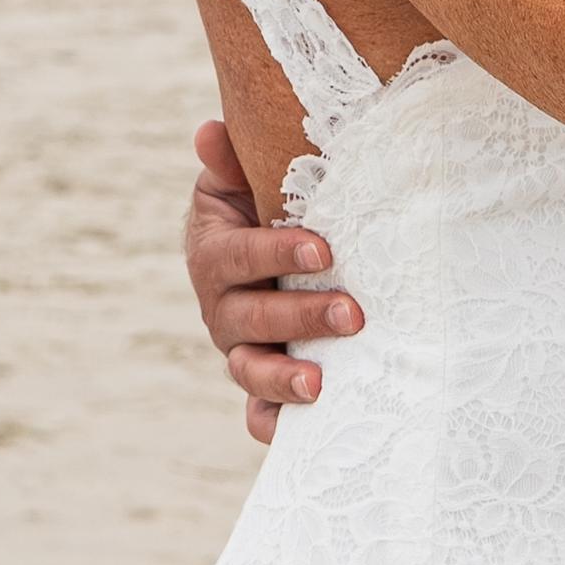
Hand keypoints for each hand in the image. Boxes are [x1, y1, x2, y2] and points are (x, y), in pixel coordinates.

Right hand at [186, 119, 361, 443]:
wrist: (264, 249)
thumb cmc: (260, 204)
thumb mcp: (240, 179)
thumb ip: (229, 159)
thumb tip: (210, 130)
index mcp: (213, 253)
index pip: (239, 255)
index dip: (275, 253)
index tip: (322, 249)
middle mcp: (220, 307)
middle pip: (251, 318)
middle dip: (300, 317)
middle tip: (353, 314)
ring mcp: (239, 347)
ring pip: (249, 368)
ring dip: (282, 379)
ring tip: (320, 384)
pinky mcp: (259, 379)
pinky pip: (257, 410)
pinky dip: (271, 423)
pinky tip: (294, 433)